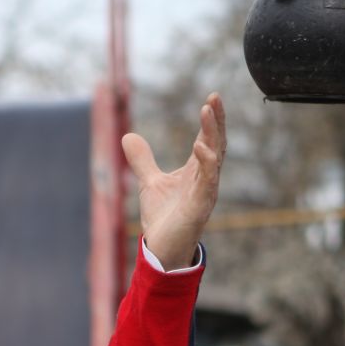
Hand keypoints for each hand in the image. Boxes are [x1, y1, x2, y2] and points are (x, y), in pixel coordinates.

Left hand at [121, 93, 225, 268]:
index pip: (207, 139)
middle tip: (215, 97)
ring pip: (215, 158)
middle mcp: (205, 178)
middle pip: (216, 143)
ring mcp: (205, 192)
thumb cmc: (163, 217)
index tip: (211, 97)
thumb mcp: (149, 182)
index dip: (210, 119)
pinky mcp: (200, 206)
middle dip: (217, 120)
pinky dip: (206, 163)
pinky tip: (200, 146)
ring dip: (213, 134)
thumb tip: (128, 136)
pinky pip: (208, 182)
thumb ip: (143, 160)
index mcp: (196, 171)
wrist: (161, 248)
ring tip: (208, 111)